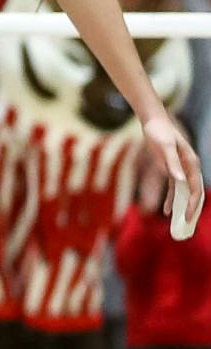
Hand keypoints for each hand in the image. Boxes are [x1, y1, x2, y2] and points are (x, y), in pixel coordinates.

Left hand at [141, 111, 205, 238]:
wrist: (153, 122)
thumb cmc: (160, 132)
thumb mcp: (165, 147)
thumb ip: (172, 164)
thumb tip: (180, 181)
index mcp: (192, 164)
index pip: (195, 189)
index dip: (193, 204)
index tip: (188, 217)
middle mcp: (189, 168)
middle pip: (193, 194)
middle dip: (191, 210)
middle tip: (187, 226)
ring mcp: (180, 169)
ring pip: (184, 193)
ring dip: (181, 207)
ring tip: (178, 223)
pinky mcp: (171, 169)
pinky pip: (174, 189)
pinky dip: (171, 200)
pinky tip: (167, 211)